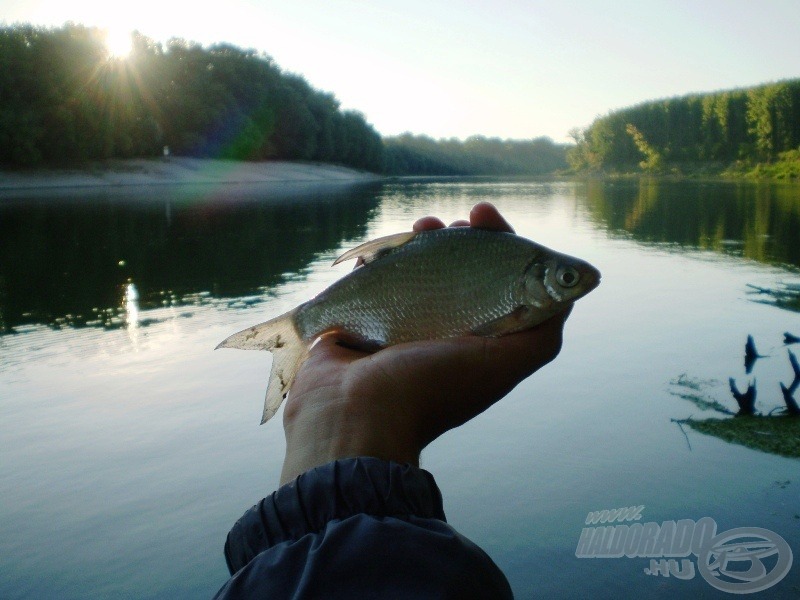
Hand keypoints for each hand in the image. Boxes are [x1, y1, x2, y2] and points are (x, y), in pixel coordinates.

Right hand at [279, 203, 569, 483]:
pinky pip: (374, 278)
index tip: (482, 215)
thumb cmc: (432, 388)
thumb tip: (569, 294)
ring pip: (418, 269)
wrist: (355, 413)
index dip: (497, 242)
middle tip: (446, 223)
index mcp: (479, 339)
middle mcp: (446, 330)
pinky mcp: (365, 319)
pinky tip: (378, 250)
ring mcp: (404, 324)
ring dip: (419, 241)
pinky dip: (377, 258)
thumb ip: (542, 334)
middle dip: (457, 237)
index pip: (500, 279)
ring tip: (415, 230)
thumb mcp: (503, 365)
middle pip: (459, 269)